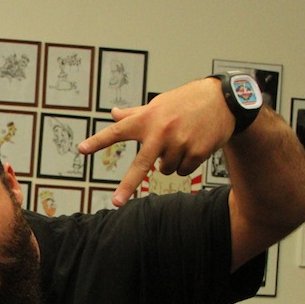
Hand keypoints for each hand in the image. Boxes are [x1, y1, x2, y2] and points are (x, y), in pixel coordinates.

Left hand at [78, 77, 232, 205]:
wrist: (223, 101)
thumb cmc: (185, 102)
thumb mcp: (158, 104)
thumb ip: (135, 113)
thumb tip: (114, 114)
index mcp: (147, 118)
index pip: (117, 131)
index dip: (99, 141)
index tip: (82, 150)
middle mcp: (161, 132)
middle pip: (140, 165)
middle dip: (127, 186)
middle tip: (116, 202)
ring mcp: (179, 143)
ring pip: (164, 170)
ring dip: (169, 162)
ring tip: (181, 141)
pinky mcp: (196, 152)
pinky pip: (182, 171)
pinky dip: (186, 164)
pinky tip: (194, 146)